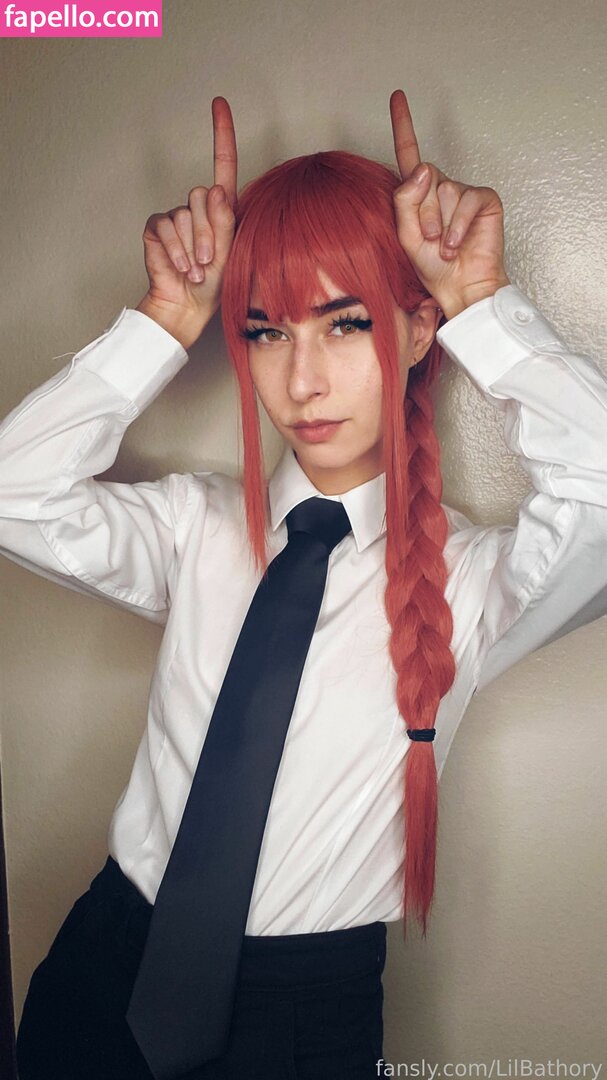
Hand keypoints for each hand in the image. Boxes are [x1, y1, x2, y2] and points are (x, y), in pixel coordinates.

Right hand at [136, 97, 237, 348]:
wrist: (187, 307)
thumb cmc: (215, 285)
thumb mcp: (230, 253)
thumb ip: (225, 221)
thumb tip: (216, 190)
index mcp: (222, 209)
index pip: (224, 164)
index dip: (222, 133)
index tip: (219, 103)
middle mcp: (198, 208)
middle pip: (203, 197)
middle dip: (208, 233)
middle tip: (209, 262)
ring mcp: (176, 217)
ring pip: (185, 215)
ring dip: (193, 247)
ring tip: (196, 270)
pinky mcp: (157, 227)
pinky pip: (166, 227)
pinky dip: (176, 251)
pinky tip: (181, 267)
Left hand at [389, 89, 509, 319]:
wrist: (460, 287)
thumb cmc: (434, 267)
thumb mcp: (406, 235)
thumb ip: (405, 201)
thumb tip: (424, 169)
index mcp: (419, 194)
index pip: (409, 154)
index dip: (403, 125)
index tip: (397, 95)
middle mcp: (441, 187)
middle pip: (424, 179)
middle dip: (424, 215)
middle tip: (432, 241)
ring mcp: (463, 192)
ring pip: (443, 191)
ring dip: (440, 225)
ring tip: (446, 246)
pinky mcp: (483, 198)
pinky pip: (464, 200)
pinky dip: (457, 226)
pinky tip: (457, 244)